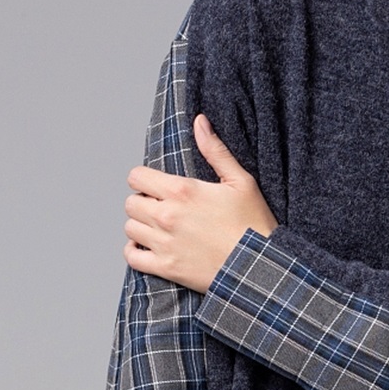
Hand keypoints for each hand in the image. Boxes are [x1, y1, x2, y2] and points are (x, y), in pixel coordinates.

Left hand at [124, 114, 277, 293]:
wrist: (258, 267)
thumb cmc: (253, 224)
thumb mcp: (241, 181)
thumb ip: (215, 150)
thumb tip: (199, 122)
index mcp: (181, 191)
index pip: (137, 177)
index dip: (144, 180)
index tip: (156, 187)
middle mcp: (167, 216)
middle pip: (131, 203)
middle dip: (143, 202)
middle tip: (160, 208)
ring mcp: (164, 243)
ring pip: (130, 228)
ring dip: (141, 226)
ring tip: (157, 228)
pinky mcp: (166, 267)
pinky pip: (132, 257)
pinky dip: (136, 252)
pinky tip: (148, 247)